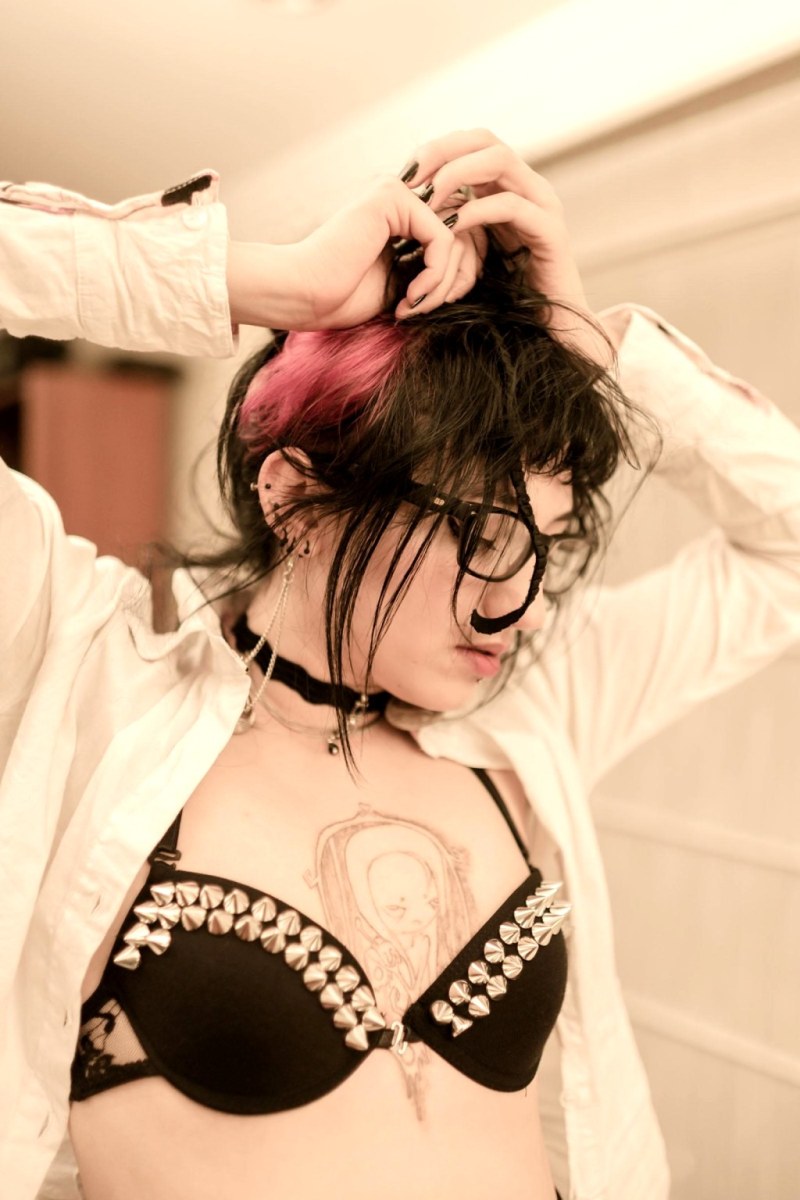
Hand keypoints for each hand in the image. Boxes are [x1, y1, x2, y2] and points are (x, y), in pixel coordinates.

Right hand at [227, 175, 480, 331]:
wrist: (304, 294)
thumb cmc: (341, 297)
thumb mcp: (400, 283)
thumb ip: (430, 268)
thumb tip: (471, 269)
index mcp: (398, 214)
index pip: (454, 236)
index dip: (454, 277)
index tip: (424, 308)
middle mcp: (399, 196)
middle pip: (462, 234)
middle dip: (453, 281)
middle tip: (423, 310)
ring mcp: (395, 191)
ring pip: (456, 238)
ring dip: (442, 284)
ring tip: (413, 306)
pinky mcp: (394, 197)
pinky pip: (444, 239)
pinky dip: (435, 276)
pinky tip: (411, 296)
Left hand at [394, 129, 612, 367]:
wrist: (548, 332)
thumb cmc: (504, 297)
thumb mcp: (471, 250)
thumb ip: (452, 222)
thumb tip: (411, 206)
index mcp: (510, 187)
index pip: (473, 142)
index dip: (438, 148)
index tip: (405, 171)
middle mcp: (530, 187)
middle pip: (485, 140)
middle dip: (443, 152)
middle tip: (410, 176)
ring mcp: (543, 206)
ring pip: (499, 161)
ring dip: (456, 175)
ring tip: (425, 200)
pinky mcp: (550, 232)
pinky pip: (510, 205)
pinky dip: (475, 210)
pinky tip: (449, 225)